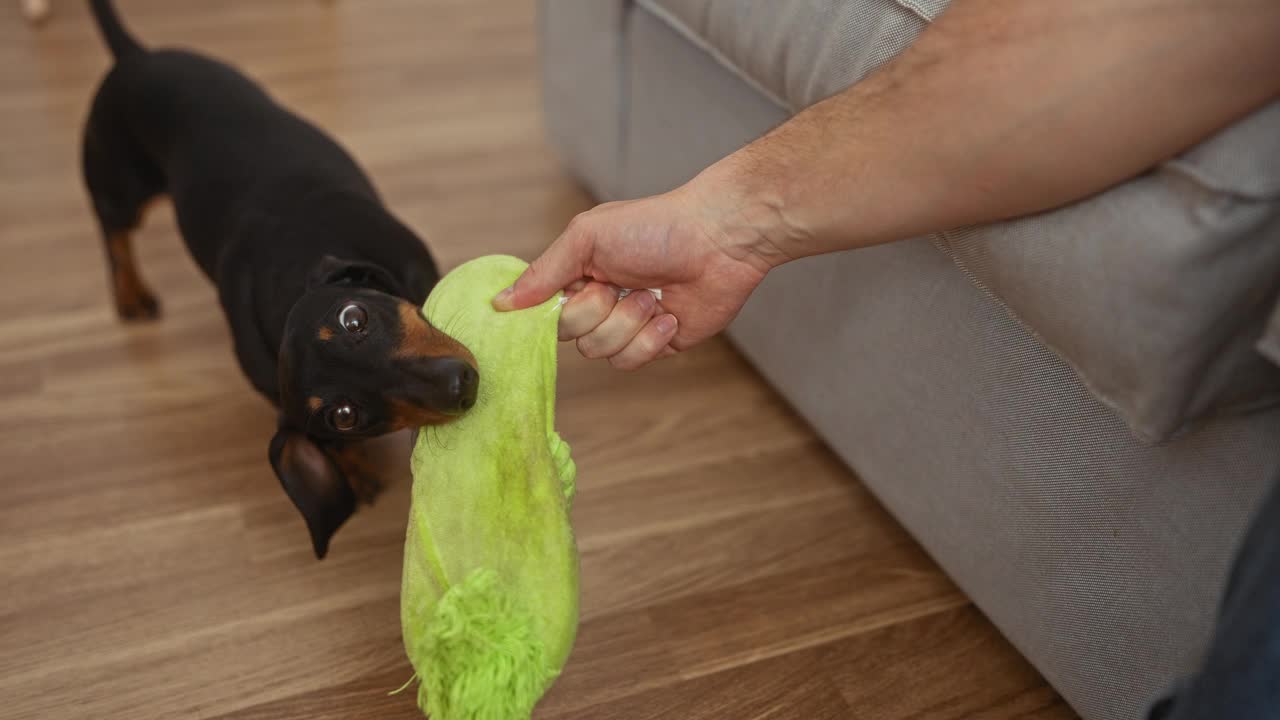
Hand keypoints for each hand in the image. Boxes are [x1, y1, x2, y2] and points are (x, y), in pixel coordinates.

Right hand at [493, 177, 784, 368]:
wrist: (718, 241)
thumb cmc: (655, 227)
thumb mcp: (586, 238)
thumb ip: (543, 273)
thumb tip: (499, 302)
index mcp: (579, 273)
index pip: (544, 310)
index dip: (553, 311)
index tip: (567, 298)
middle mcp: (600, 301)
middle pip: (571, 336)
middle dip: (598, 312)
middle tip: (622, 285)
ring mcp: (628, 324)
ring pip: (601, 352)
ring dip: (629, 323)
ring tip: (654, 294)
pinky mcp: (656, 344)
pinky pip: (632, 361)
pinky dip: (650, 339)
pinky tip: (670, 314)